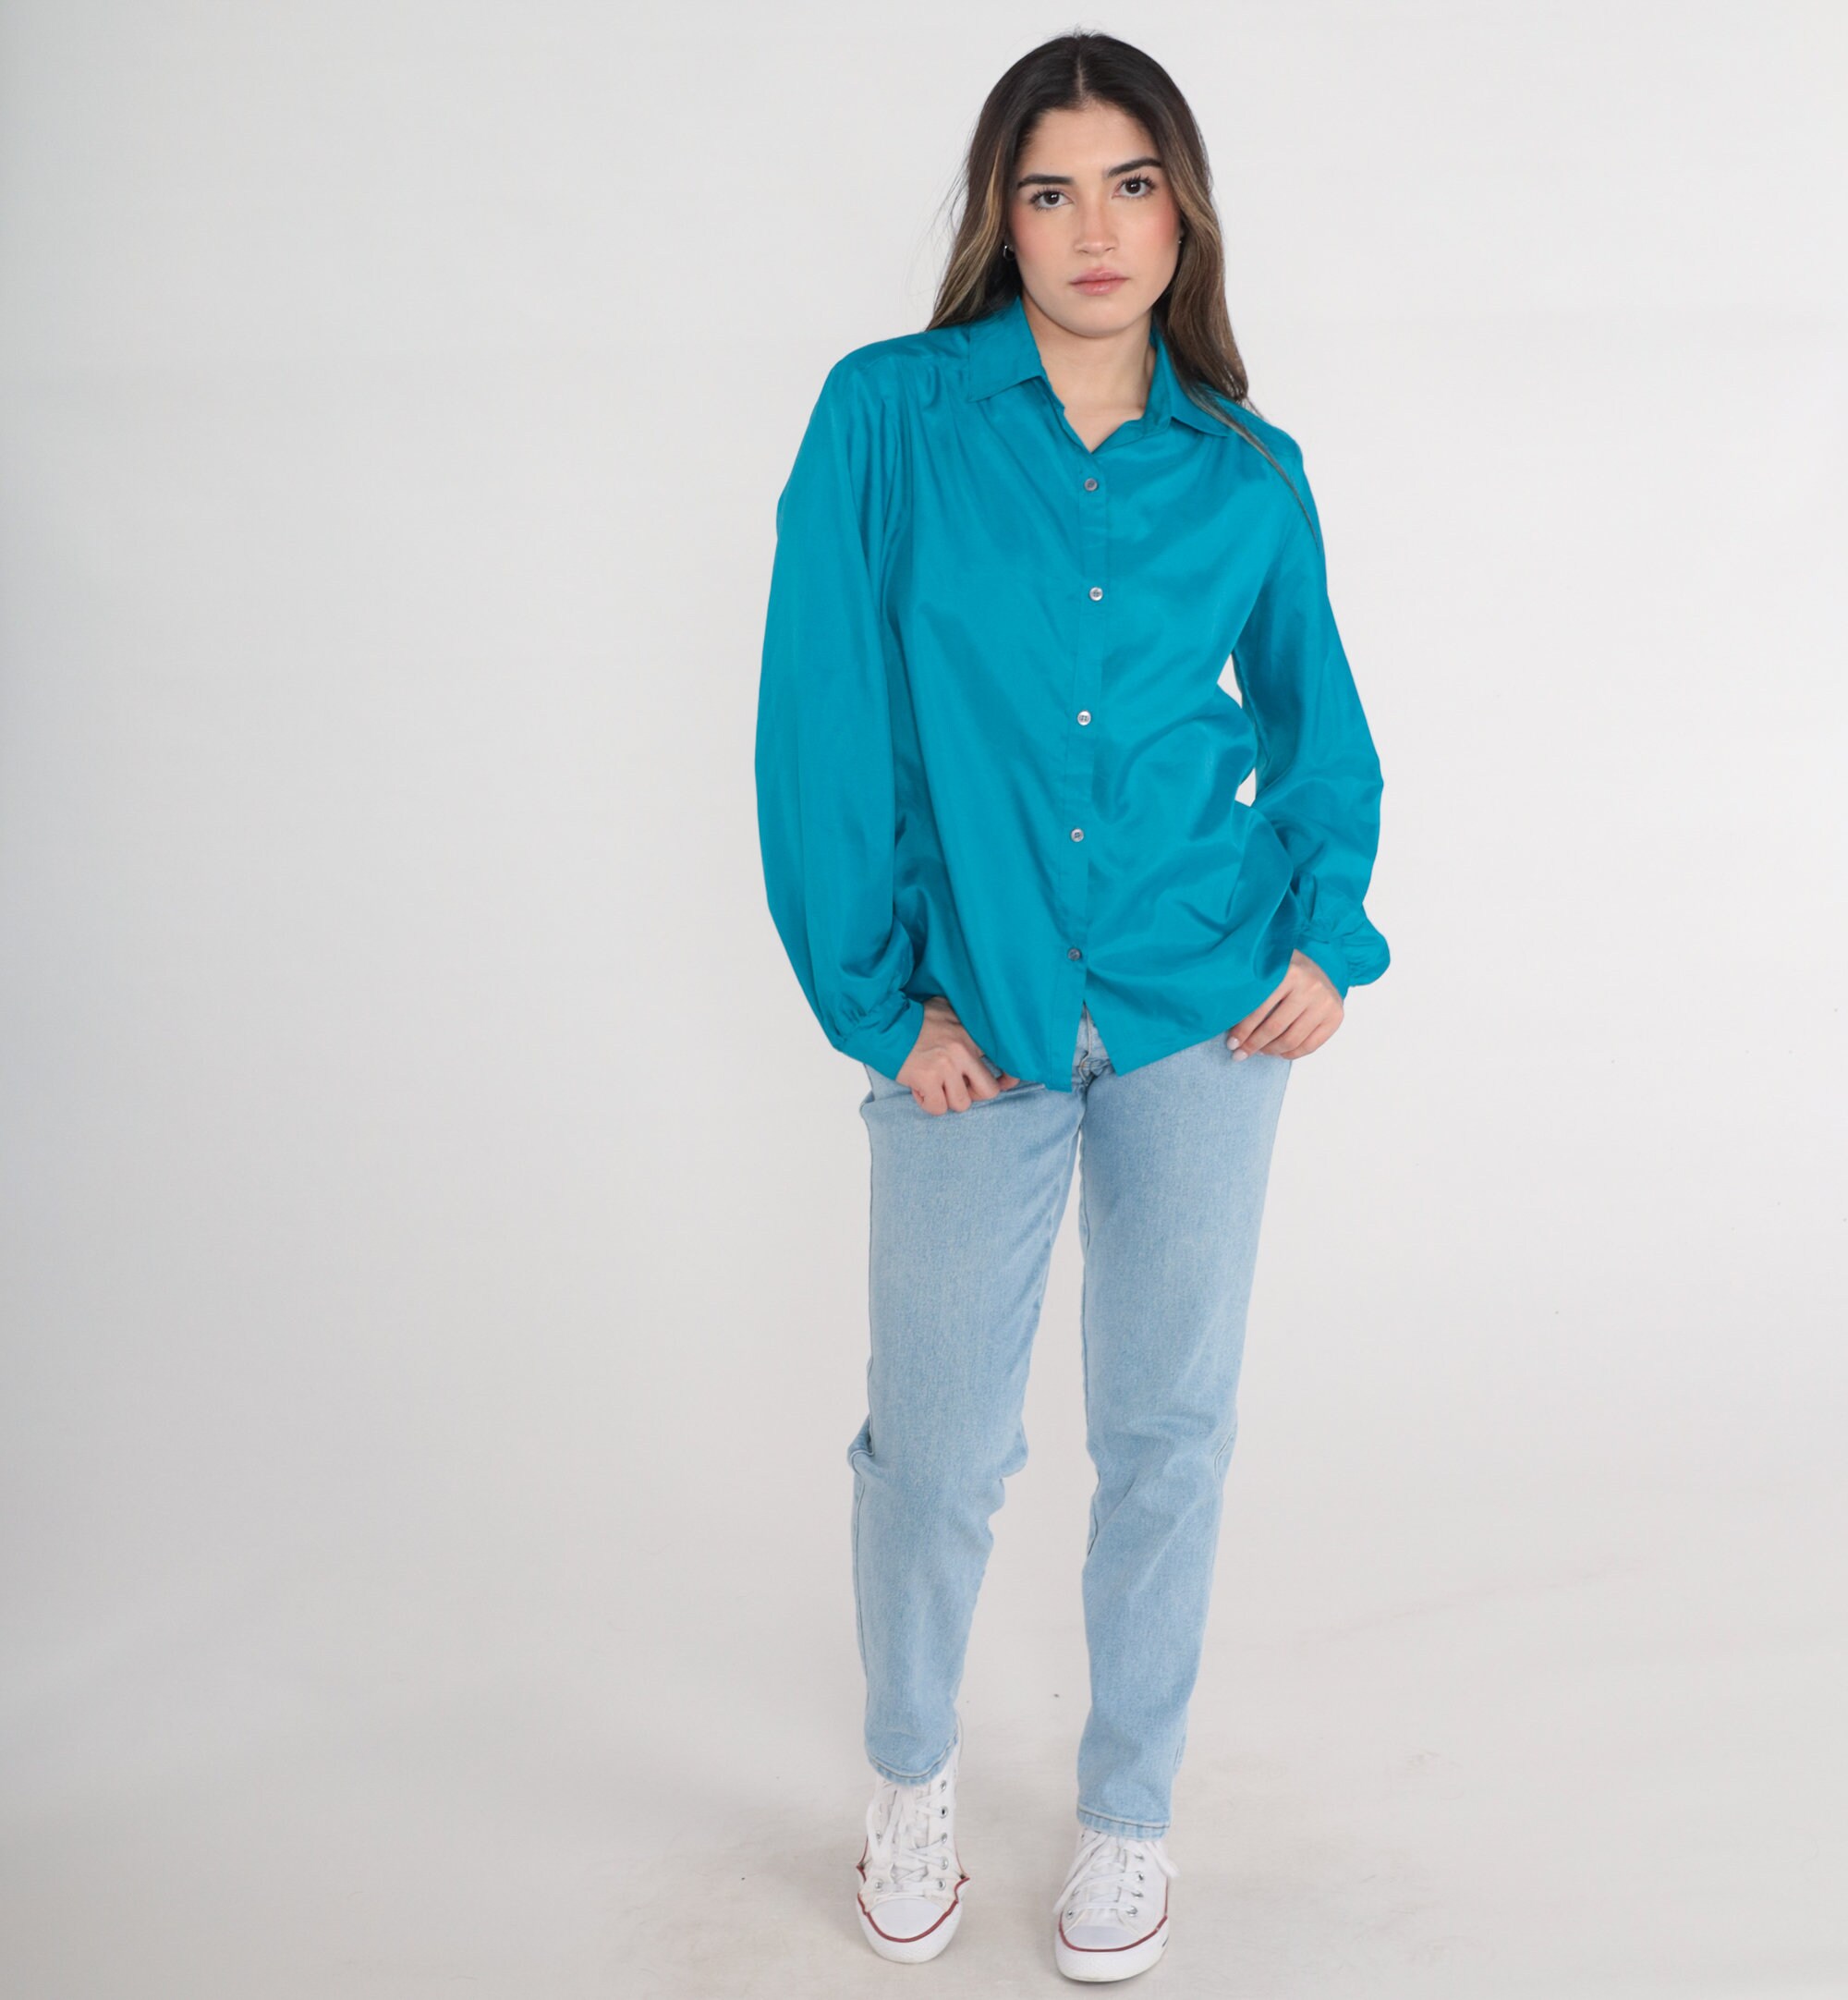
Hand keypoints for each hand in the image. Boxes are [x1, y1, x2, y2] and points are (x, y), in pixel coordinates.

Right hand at [896, 996, 1022, 1114]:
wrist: (885, 1023)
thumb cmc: (914, 1017)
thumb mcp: (945, 1008)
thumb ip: (963, 1019)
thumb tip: (980, 1026)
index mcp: (971, 1034)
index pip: (1003, 1061)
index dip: (1007, 1079)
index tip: (1005, 1084)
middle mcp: (963, 1050)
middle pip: (988, 1091)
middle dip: (974, 1094)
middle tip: (958, 1088)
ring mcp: (946, 1066)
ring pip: (962, 1104)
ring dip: (947, 1099)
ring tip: (935, 1086)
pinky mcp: (928, 1078)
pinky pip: (938, 1108)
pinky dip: (929, 1103)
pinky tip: (920, 1089)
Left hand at [1227, 950, 1342, 1059]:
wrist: (1316, 963)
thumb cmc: (1284, 967)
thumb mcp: (1267, 968)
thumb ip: (1252, 988)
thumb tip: (1229, 1023)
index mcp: (1289, 971)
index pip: (1260, 1008)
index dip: (1243, 1029)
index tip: (1231, 1043)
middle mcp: (1310, 986)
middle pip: (1275, 1027)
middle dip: (1253, 1044)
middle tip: (1239, 1053)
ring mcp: (1325, 1002)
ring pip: (1292, 1040)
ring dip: (1270, 1050)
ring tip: (1257, 1051)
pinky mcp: (1335, 1016)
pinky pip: (1310, 1045)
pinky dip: (1291, 1054)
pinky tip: (1277, 1053)